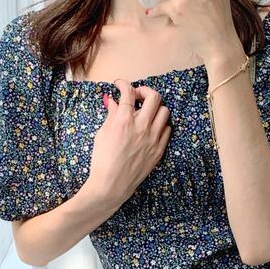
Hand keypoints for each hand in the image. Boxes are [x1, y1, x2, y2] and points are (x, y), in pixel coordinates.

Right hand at [87, 79, 170, 205]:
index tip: (120, 85)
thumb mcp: (102, 133)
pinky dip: (160, 124)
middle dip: (144, 91)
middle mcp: (141, 127)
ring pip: (164, 111)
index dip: (123, 84)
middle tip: (137, 96)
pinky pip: (167, 129)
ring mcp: (153, 138)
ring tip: (146, 112)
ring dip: (155, 108)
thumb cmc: (102, 160)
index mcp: (124, 121)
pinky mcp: (159, 149)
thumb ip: (110, 114)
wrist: (112, 185)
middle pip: (153, 96)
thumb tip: (112, 100)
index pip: (128, 92)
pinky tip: (151, 127)